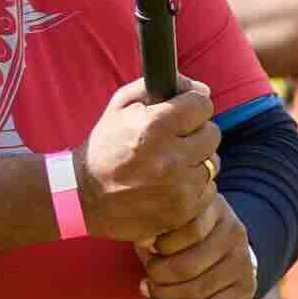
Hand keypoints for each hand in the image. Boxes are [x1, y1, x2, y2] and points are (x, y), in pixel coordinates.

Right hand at [77, 80, 217, 246]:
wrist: (85, 197)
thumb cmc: (105, 147)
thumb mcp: (120, 106)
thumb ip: (157, 87)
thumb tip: (202, 89)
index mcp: (154, 126)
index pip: (202, 105)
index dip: (192, 106)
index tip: (183, 113)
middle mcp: (171, 158)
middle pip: (212, 133)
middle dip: (196, 133)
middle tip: (177, 140)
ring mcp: (179, 188)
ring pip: (212, 163)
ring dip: (196, 161)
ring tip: (172, 164)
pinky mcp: (182, 212)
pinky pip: (208, 190)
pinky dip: (194, 186)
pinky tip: (172, 185)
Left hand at [141, 203, 258, 298]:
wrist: (224, 249)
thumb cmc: (183, 233)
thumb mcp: (171, 221)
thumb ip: (156, 229)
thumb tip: (143, 244)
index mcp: (214, 208)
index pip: (185, 230)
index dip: (160, 245)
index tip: (145, 249)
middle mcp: (234, 234)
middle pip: (188, 265)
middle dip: (159, 277)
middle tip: (144, 280)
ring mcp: (243, 263)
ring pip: (197, 291)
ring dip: (165, 297)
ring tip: (148, 293)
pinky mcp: (245, 290)